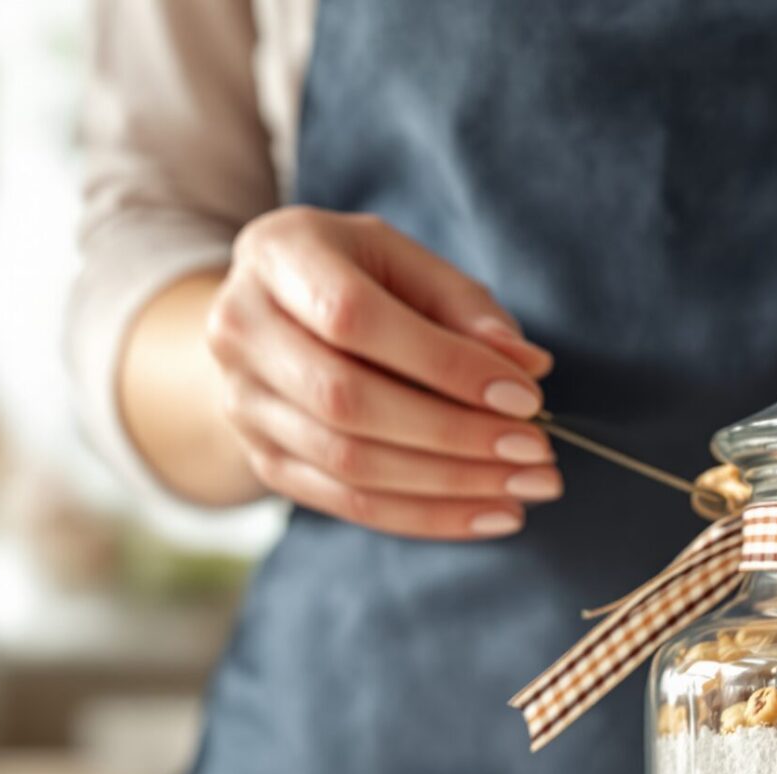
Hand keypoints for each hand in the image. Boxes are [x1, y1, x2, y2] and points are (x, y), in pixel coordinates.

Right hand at [208, 207, 559, 539]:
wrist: (271, 316)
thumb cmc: (355, 276)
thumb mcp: (406, 262)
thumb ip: (465, 307)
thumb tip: (526, 366)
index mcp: (279, 255)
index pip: (355, 318)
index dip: (442, 363)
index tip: (523, 395)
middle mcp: (241, 329)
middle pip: (347, 400)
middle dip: (455, 434)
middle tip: (536, 452)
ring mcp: (243, 403)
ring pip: (348, 463)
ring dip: (450, 485)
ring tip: (525, 486)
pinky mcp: (263, 460)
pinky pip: (347, 503)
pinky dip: (426, 516)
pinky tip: (489, 513)